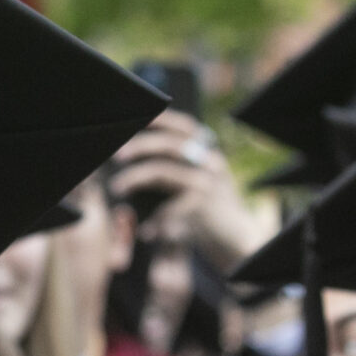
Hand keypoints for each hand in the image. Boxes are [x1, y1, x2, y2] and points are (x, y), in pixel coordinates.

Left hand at [105, 113, 274, 271]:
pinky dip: (152, 219)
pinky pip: (168, 207)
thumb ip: (182, 166)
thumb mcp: (203, 181)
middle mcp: (210, 162)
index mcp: (208, 152)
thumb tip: (142, 152)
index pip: (184, 126)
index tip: (137, 117)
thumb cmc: (212, 210)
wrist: (238, 238)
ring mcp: (207, 183)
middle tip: (118, 155)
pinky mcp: (203, 207)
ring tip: (118, 187)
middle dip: (140, 146)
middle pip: (170, 144)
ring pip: (163, 171)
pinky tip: (145, 230)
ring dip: (135, 177)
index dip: (160, 119)